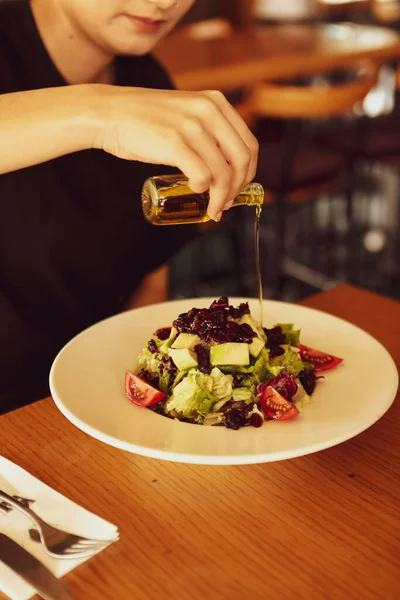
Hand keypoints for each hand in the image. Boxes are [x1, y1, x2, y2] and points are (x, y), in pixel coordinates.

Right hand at [93, 86, 258, 220]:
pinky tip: (196, 192)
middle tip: (225, 203)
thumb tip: (225, 167)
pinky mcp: (174, 143)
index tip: (236, 189)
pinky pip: (203, 175)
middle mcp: (208, 111)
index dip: (248, 173)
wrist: (107, 113)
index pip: (249, 145)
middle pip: (242, 160)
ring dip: (221, 197)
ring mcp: (191, 126)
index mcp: (216, 103)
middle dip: (238, 188)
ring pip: (223, 172)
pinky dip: (204, 191)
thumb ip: (206, 129)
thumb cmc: (144, 120)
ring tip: (212, 208)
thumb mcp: (185, 113)